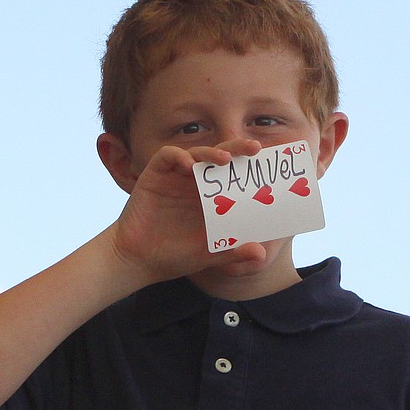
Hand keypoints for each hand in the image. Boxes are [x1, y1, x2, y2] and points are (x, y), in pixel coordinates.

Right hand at [109, 140, 267, 283]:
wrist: (139, 261)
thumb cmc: (175, 256)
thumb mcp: (209, 254)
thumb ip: (233, 252)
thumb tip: (261, 254)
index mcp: (212, 197)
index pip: (234, 175)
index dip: (251, 167)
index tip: (270, 165)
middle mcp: (195, 183)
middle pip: (219, 157)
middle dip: (238, 149)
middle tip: (256, 148)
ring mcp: (175, 177)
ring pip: (197, 153)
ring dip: (211, 152)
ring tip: (226, 159)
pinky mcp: (154, 176)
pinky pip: (167, 157)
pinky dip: (178, 156)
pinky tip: (188, 165)